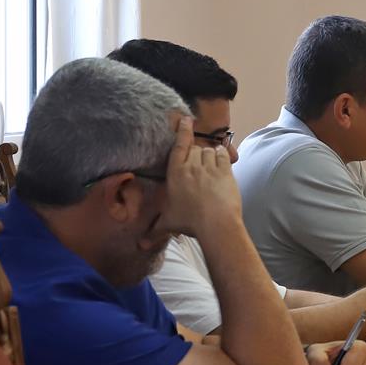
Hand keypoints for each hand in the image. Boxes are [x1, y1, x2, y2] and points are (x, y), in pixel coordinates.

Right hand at [162, 113, 241, 240]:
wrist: (216, 224)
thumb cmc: (190, 222)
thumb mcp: (169, 223)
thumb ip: (155, 230)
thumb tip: (140, 245)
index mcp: (176, 173)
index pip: (178, 146)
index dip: (182, 131)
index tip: (185, 119)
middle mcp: (192, 166)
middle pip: (195, 148)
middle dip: (196, 152)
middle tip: (198, 162)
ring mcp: (209, 168)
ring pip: (209, 151)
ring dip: (209, 154)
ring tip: (210, 163)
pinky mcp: (225, 172)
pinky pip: (223, 155)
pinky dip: (222, 155)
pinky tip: (221, 159)